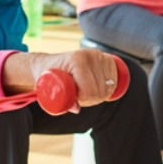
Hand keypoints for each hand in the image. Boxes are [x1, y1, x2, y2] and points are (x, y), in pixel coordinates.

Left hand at [5, 48, 123, 107]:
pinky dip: (108, 88)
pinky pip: (115, 80)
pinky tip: (98, 87)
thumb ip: (60, 101)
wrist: (47, 64)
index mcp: (76, 60)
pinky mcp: (106, 58)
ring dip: (100, 94)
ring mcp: (100, 55)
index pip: (90, 90)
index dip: (84, 100)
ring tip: (86, 91)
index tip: (75, 99)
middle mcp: (90, 55)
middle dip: (91, 98)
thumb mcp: (48, 90)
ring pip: (109, 86)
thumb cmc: (47, 78)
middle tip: (79, 97)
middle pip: (101, 90)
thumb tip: (76, 109)